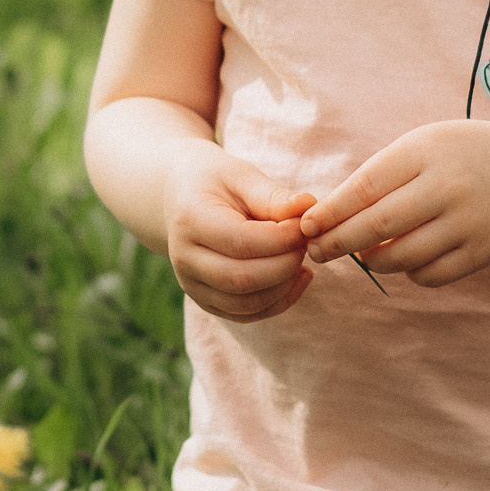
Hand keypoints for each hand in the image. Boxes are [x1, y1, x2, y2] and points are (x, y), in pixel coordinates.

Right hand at [162, 144, 318, 322]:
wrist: (180, 200)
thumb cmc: (215, 183)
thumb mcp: (240, 175)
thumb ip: (272, 195)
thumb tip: (308, 207)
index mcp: (190, 220)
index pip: (241, 242)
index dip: (282, 238)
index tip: (304, 224)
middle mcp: (184, 259)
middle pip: (243, 279)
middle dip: (286, 264)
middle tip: (306, 242)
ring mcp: (192, 286)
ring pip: (247, 304)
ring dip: (285, 285)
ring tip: (300, 257)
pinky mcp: (206, 302)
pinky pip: (247, 315)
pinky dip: (279, 302)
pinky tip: (296, 277)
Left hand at [299, 120, 489, 287]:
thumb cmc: (454, 157)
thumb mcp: (419, 147)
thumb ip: (378, 176)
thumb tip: (327, 218)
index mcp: (426, 153)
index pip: (366, 187)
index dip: (332, 211)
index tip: (306, 226)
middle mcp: (449, 187)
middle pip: (379, 226)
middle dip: (339, 243)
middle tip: (317, 251)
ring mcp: (469, 223)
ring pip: (401, 257)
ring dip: (372, 260)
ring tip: (363, 253)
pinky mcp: (483, 253)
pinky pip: (429, 276)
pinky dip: (408, 272)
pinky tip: (405, 258)